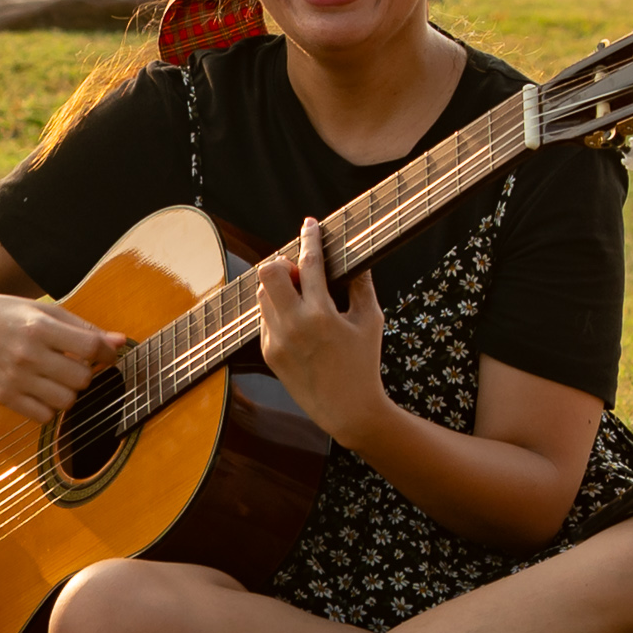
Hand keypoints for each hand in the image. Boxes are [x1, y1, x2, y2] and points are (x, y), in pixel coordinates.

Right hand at [0, 289, 119, 415]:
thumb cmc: (6, 313)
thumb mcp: (45, 311)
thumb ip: (83, 328)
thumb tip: (120, 342)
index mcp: (40, 328)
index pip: (91, 347)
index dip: (107, 353)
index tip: (106, 354)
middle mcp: (27, 355)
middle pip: (82, 378)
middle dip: (87, 373)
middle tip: (78, 364)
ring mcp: (14, 379)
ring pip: (66, 401)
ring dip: (71, 391)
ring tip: (60, 377)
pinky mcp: (4, 397)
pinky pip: (44, 416)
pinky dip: (51, 407)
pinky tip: (45, 390)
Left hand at [250, 209, 390, 447]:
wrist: (347, 410)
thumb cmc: (364, 363)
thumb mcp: (371, 320)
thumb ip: (362, 284)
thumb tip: (357, 257)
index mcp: (321, 314)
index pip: (308, 263)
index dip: (309, 237)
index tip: (310, 223)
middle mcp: (293, 325)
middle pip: (268, 272)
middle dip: (282, 262)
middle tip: (299, 271)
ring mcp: (276, 339)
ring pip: (262, 293)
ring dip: (278, 285)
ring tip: (302, 295)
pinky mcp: (268, 351)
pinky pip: (265, 316)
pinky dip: (278, 309)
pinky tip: (298, 320)